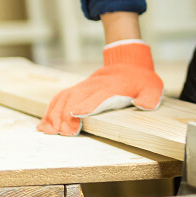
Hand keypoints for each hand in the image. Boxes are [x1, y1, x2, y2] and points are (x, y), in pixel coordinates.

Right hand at [37, 41, 163, 135]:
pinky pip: (60, 98)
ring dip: (54, 114)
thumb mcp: (152, 87)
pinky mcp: (77, 89)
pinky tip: (43, 125)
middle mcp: (95, 86)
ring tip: (49, 132)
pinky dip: (50, 111)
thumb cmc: (141, 80)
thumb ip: (150, 97)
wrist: (128, 63)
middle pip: (76, 98)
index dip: (88, 105)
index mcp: (113, 86)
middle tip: (63, 133)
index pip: (99, 96)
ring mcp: (84, 87)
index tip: (77, 115)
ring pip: (64, 98)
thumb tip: (144, 105)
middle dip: (67, 115)